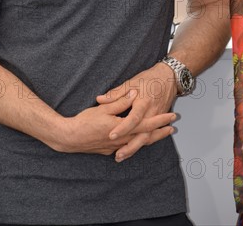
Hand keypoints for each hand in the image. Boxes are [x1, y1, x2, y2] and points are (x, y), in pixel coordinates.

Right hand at [59, 89, 174, 155]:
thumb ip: (120, 101)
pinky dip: (138, 142)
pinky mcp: (110, 149)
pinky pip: (129, 146)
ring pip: (138, 143)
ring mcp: (116, 146)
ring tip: (160, 134)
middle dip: (160, 132)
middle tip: (172, 128)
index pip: (146, 124)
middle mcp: (122, 140)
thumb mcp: (103, 108)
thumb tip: (133, 93)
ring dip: (151, 138)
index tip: (171, 117)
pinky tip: (138, 139)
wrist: (71, 138)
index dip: (160, 121)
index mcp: (122, 128)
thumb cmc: (85, 122)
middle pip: (146, 137)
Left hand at [96, 63, 177, 160]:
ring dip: (134, 148)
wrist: (169, 78)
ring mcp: (156, 119)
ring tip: (121, 156)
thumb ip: (116, 93)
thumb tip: (100, 99)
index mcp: (144, 102)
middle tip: (117, 155)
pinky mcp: (158, 121)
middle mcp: (151, 113)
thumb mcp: (131, 82)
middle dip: (130, 146)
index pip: (133, 118)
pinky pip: (150, 136)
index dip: (123, 128)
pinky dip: (141, 144)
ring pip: (147, 138)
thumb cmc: (149, 79)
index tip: (112, 135)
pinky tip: (132, 150)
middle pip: (142, 134)